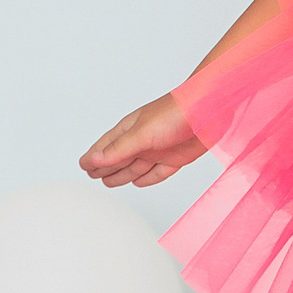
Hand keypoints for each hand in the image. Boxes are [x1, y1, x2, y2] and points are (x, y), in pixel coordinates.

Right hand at [79, 93, 203, 189]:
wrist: (210, 111)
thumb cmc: (175, 114)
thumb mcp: (141, 134)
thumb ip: (119, 149)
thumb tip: (94, 160)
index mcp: (130, 129)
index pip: (106, 146)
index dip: (94, 156)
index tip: (83, 165)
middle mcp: (143, 140)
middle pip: (118, 158)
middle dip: (104, 167)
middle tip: (91, 175)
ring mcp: (159, 149)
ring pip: (135, 166)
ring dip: (122, 174)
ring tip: (108, 181)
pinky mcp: (176, 157)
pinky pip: (157, 172)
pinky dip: (147, 178)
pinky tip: (139, 181)